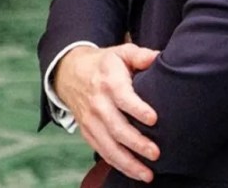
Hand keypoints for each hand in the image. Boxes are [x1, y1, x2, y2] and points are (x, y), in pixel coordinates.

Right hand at [54, 43, 160, 182]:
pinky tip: (134, 173)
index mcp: (109, 83)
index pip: (123, 98)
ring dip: (128, 162)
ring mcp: (91, 121)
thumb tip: (158, 57)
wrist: (69, 73)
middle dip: (136, 143)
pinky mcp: (88, 133)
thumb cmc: (104, 64)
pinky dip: (118, 165)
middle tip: (156, 153)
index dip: (138, 109)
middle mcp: (99, 104)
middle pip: (116, 127)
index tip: (154, 119)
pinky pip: (102, 152)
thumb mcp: (120, 52)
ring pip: (108, 146)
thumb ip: (139, 55)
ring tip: (148, 174)